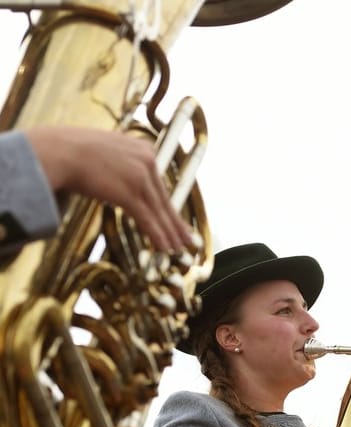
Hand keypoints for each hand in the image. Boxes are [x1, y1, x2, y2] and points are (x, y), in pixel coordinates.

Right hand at [24, 126, 193, 253]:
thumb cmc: (72, 150)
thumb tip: (124, 178)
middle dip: (175, 223)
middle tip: (187, 238)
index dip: (167, 205)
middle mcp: (147, 161)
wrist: (57, 151)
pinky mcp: (128, 193)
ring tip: (178, 248)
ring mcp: (139, 178)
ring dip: (169, 234)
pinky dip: (157, 235)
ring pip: (159, 211)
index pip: (159, 184)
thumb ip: (122, 162)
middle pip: (164, 199)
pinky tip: (164, 247)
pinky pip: (147, 219)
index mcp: (144, 149)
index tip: (175, 218)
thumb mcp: (107, 149)